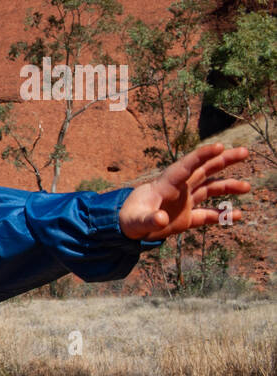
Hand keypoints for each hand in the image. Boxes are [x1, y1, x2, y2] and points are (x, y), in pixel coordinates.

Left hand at [118, 143, 250, 240]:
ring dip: (228, 186)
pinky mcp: (188, 217)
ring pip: (210, 189)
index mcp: (165, 185)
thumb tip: (161, 219)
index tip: (219, 146)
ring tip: (247, 187)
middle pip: (204, 170)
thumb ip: (148, 219)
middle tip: (245, 152)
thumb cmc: (129, 219)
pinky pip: (208, 214)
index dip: (202, 155)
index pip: (186, 166)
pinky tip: (238, 216)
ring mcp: (185, 201)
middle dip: (224, 160)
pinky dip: (222, 215)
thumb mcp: (136, 220)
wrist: (128, 229)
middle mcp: (179, 189)